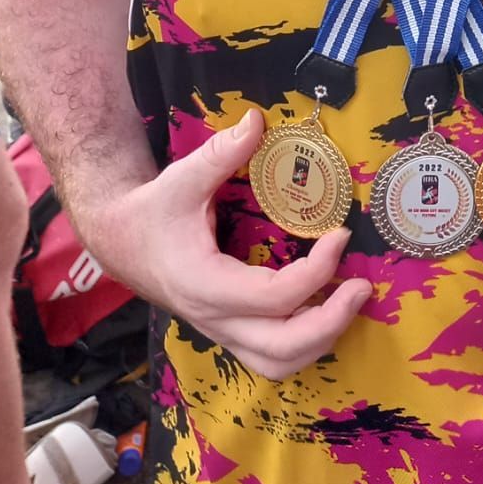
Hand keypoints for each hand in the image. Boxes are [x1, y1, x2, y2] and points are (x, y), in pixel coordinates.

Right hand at [90, 109, 370, 380]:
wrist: (120, 242)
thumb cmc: (152, 211)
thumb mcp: (180, 178)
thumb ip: (219, 152)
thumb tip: (257, 119)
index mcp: (204, 285)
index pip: (273, 296)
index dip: (316, 271)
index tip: (340, 235)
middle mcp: (215, 319)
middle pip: (281, 350)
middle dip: (330, 323)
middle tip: (362, 286)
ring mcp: (222, 331)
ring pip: (278, 364)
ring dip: (321, 341)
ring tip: (350, 301)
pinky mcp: (229, 331)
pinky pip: (272, 356)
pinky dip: (305, 343)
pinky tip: (326, 309)